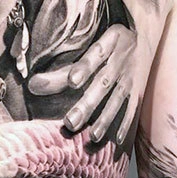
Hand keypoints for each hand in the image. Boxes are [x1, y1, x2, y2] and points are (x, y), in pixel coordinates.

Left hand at [28, 24, 137, 143]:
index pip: (95, 54)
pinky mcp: (138, 91)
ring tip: (94, 136)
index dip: (84, 68)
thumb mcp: (87, 46)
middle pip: (102, 83)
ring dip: (106, 119)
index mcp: (108, 43)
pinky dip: (126, 124)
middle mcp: (120, 60)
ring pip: (117, 99)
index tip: (72, 81)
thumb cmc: (105, 44)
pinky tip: (118, 139)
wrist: (145, 37)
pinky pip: (133, 108)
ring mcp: (131, 78)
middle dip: (88, 104)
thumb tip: (31, 86)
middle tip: (71, 122)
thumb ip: (62, 67)